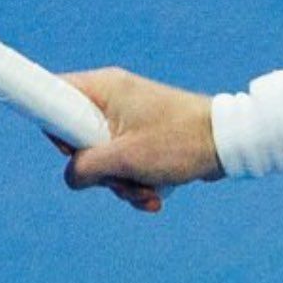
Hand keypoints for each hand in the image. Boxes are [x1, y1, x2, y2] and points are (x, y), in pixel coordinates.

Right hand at [58, 69, 220, 212]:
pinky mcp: (144, 137)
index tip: (73, 151)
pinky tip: (156, 195)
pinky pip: (125, 163)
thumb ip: (85, 168)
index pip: (53, 96)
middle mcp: (113, 98)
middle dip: (99, 171)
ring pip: (104, 158)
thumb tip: (72, 177)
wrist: (229, 144)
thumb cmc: (179, 142)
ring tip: (148, 192)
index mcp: (104, 88)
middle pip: (78, 138)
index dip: (55, 130)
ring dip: (122, 184)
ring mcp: (129, 118)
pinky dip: (137, 182)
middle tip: (120, 179)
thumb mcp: (124, 159)